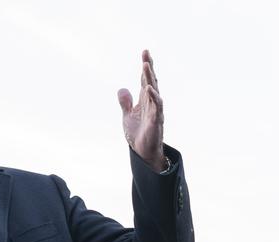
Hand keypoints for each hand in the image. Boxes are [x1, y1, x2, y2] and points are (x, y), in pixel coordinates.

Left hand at [117, 50, 165, 171]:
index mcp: (145, 101)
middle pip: (151, 82)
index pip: (145, 80)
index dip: (145, 67)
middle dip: (148, 68)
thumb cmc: (138, 134)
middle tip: (146, 53)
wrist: (143, 152)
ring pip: (154, 91)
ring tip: (146, 66)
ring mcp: (155, 111)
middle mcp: (151, 103)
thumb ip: (125, 103)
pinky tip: (149, 89)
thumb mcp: (127, 116)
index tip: (145, 53)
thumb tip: (122, 89)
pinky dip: (154, 98)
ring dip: (150, 78)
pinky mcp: (156, 121)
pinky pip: (157, 108)